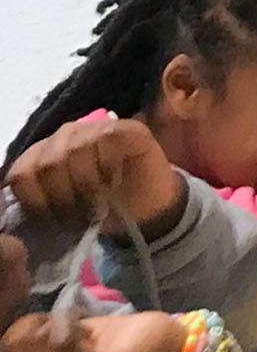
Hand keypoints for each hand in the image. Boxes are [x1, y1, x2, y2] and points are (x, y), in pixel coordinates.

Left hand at [5, 118, 184, 239]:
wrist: (145, 207)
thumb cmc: (100, 209)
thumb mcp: (62, 211)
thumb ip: (40, 203)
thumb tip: (16, 215)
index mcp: (41, 157)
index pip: (20, 175)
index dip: (36, 203)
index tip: (55, 223)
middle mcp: (63, 137)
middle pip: (47, 166)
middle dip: (64, 199)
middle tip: (81, 218)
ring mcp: (94, 128)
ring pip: (74, 152)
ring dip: (87, 188)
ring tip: (98, 205)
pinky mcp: (124, 128)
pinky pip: (106, 142)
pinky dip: (108, 169)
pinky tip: (115, 182)